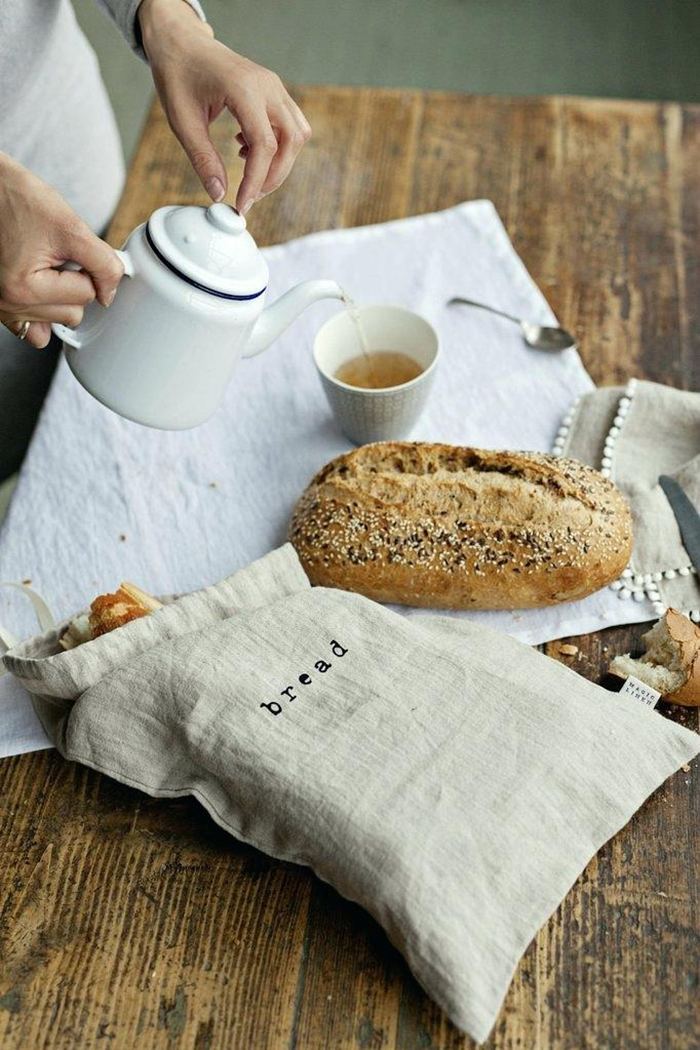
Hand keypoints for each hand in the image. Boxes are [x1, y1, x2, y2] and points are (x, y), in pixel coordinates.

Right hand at [0, 154, 123, 348]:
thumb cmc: (18, 200)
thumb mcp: (70, 226)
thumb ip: (102, 263)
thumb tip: (110, 293)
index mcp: (23, 288)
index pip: (86, 294)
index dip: (86, 268)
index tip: (69, 249)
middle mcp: (7, 304)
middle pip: (72, 314)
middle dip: (72, 283)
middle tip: (54, 255)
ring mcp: (2, 309)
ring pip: (58, 320)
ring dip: (58, 294)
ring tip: (40, 265)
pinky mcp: (0, 308)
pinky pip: (34, 332)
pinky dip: (44, 312)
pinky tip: (39, 287)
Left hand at [139, 0, 311, 214]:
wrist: (181, 42)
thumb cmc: (178, 75)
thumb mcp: (182, 121)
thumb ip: (203, 159)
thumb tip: (218, 195)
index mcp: (244, 89)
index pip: (265, 145)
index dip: (256, 181)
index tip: (242, 205)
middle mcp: (267, 85)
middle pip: (291, 141)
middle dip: (274, 176)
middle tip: (250, 196)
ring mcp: (274, 86)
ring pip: (297, 134)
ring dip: (280, 162)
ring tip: (250, 172)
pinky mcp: (274, 91)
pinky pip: (291, 125)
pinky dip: (278, 146)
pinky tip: (247, 149)